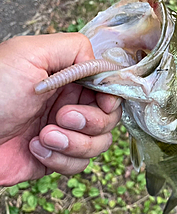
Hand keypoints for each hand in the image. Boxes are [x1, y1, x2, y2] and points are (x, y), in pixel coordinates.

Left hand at [0, 33, 121, 185]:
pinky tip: (34, 148)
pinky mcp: (55, 159)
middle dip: (89, 121)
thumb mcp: (29, 53)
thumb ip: (73, 48)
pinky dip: (59, 159)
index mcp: (67, 78)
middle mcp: (69, 104)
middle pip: (109, 118)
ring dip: (73, 142)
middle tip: (60, 116)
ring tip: (43, 135)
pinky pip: (79, 165)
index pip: (108, 88)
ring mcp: (64, 133)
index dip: (111, 97)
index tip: (102, 102)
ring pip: (99, 144)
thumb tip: (101, 65)